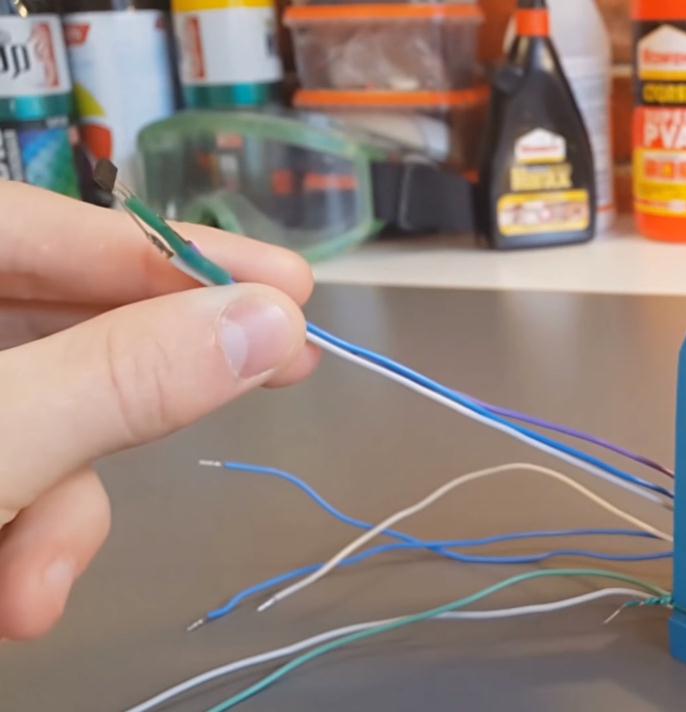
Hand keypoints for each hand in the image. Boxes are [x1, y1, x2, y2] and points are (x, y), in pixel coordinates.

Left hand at [0, 182, 318, 639]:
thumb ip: (123, 380)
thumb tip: (271, 323)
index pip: (52, 224)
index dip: (177, 254)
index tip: (291, 285)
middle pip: (59, 327)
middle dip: (137, 403)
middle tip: (286, 373)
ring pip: (40, 418)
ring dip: (63, 510)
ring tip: (37, 590)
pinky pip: (14, 469)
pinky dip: (27, 531)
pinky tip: (16, 591)